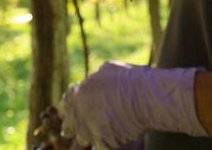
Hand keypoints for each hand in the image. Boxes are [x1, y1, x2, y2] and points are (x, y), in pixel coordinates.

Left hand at [60, 62, 206, 148]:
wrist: (145, 96)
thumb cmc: (130, 79)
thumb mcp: (107, 70)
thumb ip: (95, 80)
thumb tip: (93, 81)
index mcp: (78, 93)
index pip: (65, 104)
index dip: (70, 109)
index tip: (72, 113)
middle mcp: (79, 113)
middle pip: (69, 127)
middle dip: (72, 128)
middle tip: (77, 131)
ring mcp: (89, 129)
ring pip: (79, 142)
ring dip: (86, 140)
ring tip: (95, 138)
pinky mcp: (103, 142)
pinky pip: (98, 149)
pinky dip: (104, 146)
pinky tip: (111, 143)